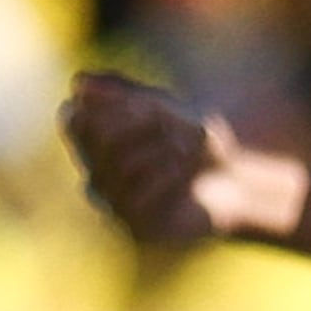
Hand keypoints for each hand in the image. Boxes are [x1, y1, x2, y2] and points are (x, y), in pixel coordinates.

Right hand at [62, 74, 307, 247]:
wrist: (235, 184)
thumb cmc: (194, 141)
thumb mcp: (165, 108)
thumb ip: (122, 93)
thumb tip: (79, 83)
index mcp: (93, 144)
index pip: (74, 119)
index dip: (111, 107)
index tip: (148, 106)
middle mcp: (95, 174)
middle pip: (101, 139)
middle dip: (143, 125)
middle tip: (172, 125)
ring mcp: (112, 203)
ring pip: (122, 166)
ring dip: (161, 148)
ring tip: (186, 148)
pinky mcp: (134, 227)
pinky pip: (140, 196)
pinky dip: (168, 176)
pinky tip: (185, 174)